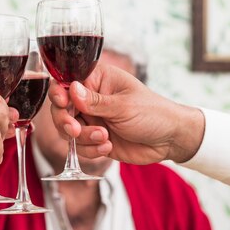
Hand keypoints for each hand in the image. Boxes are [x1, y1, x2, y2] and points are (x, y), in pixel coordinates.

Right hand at [48, 64, 204, 164]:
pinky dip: (91, 150)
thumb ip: (95, 102)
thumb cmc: (153, 113)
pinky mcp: (95, 139)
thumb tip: (70, 89)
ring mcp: (92, 119)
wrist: (170, 140)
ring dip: (84, 138)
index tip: (61, 102)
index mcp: (98, 79)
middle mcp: (91, 98)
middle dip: (65, 121)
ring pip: (68, 130)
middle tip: (75, 130)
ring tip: (105, 138)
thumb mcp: (124, 106)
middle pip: (61, 108)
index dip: (59, 93)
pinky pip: (80, 146)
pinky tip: (109, 147)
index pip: (67, 81)